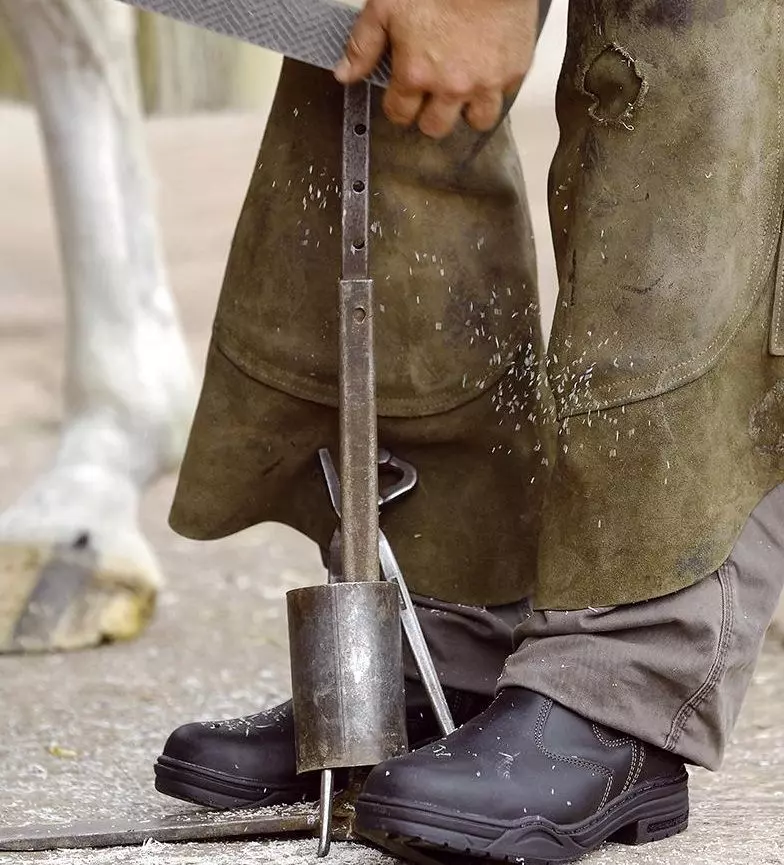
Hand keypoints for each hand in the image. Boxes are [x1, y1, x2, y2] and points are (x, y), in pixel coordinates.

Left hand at [334, 0, 538, 137]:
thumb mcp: (386, 5)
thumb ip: (364, 45)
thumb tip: (344, 75)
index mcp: (416, 73)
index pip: (400, 114)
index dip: (399, 106)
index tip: (403, 95)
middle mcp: (451, 87)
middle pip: (436, 127)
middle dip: (431, 115)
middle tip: (433, 94)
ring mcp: (486, 82)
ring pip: (476, 121)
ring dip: (468, 110)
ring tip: (464, 90)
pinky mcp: (514, 71)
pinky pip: (504, 95)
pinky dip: (496, 86)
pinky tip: (488, 68)